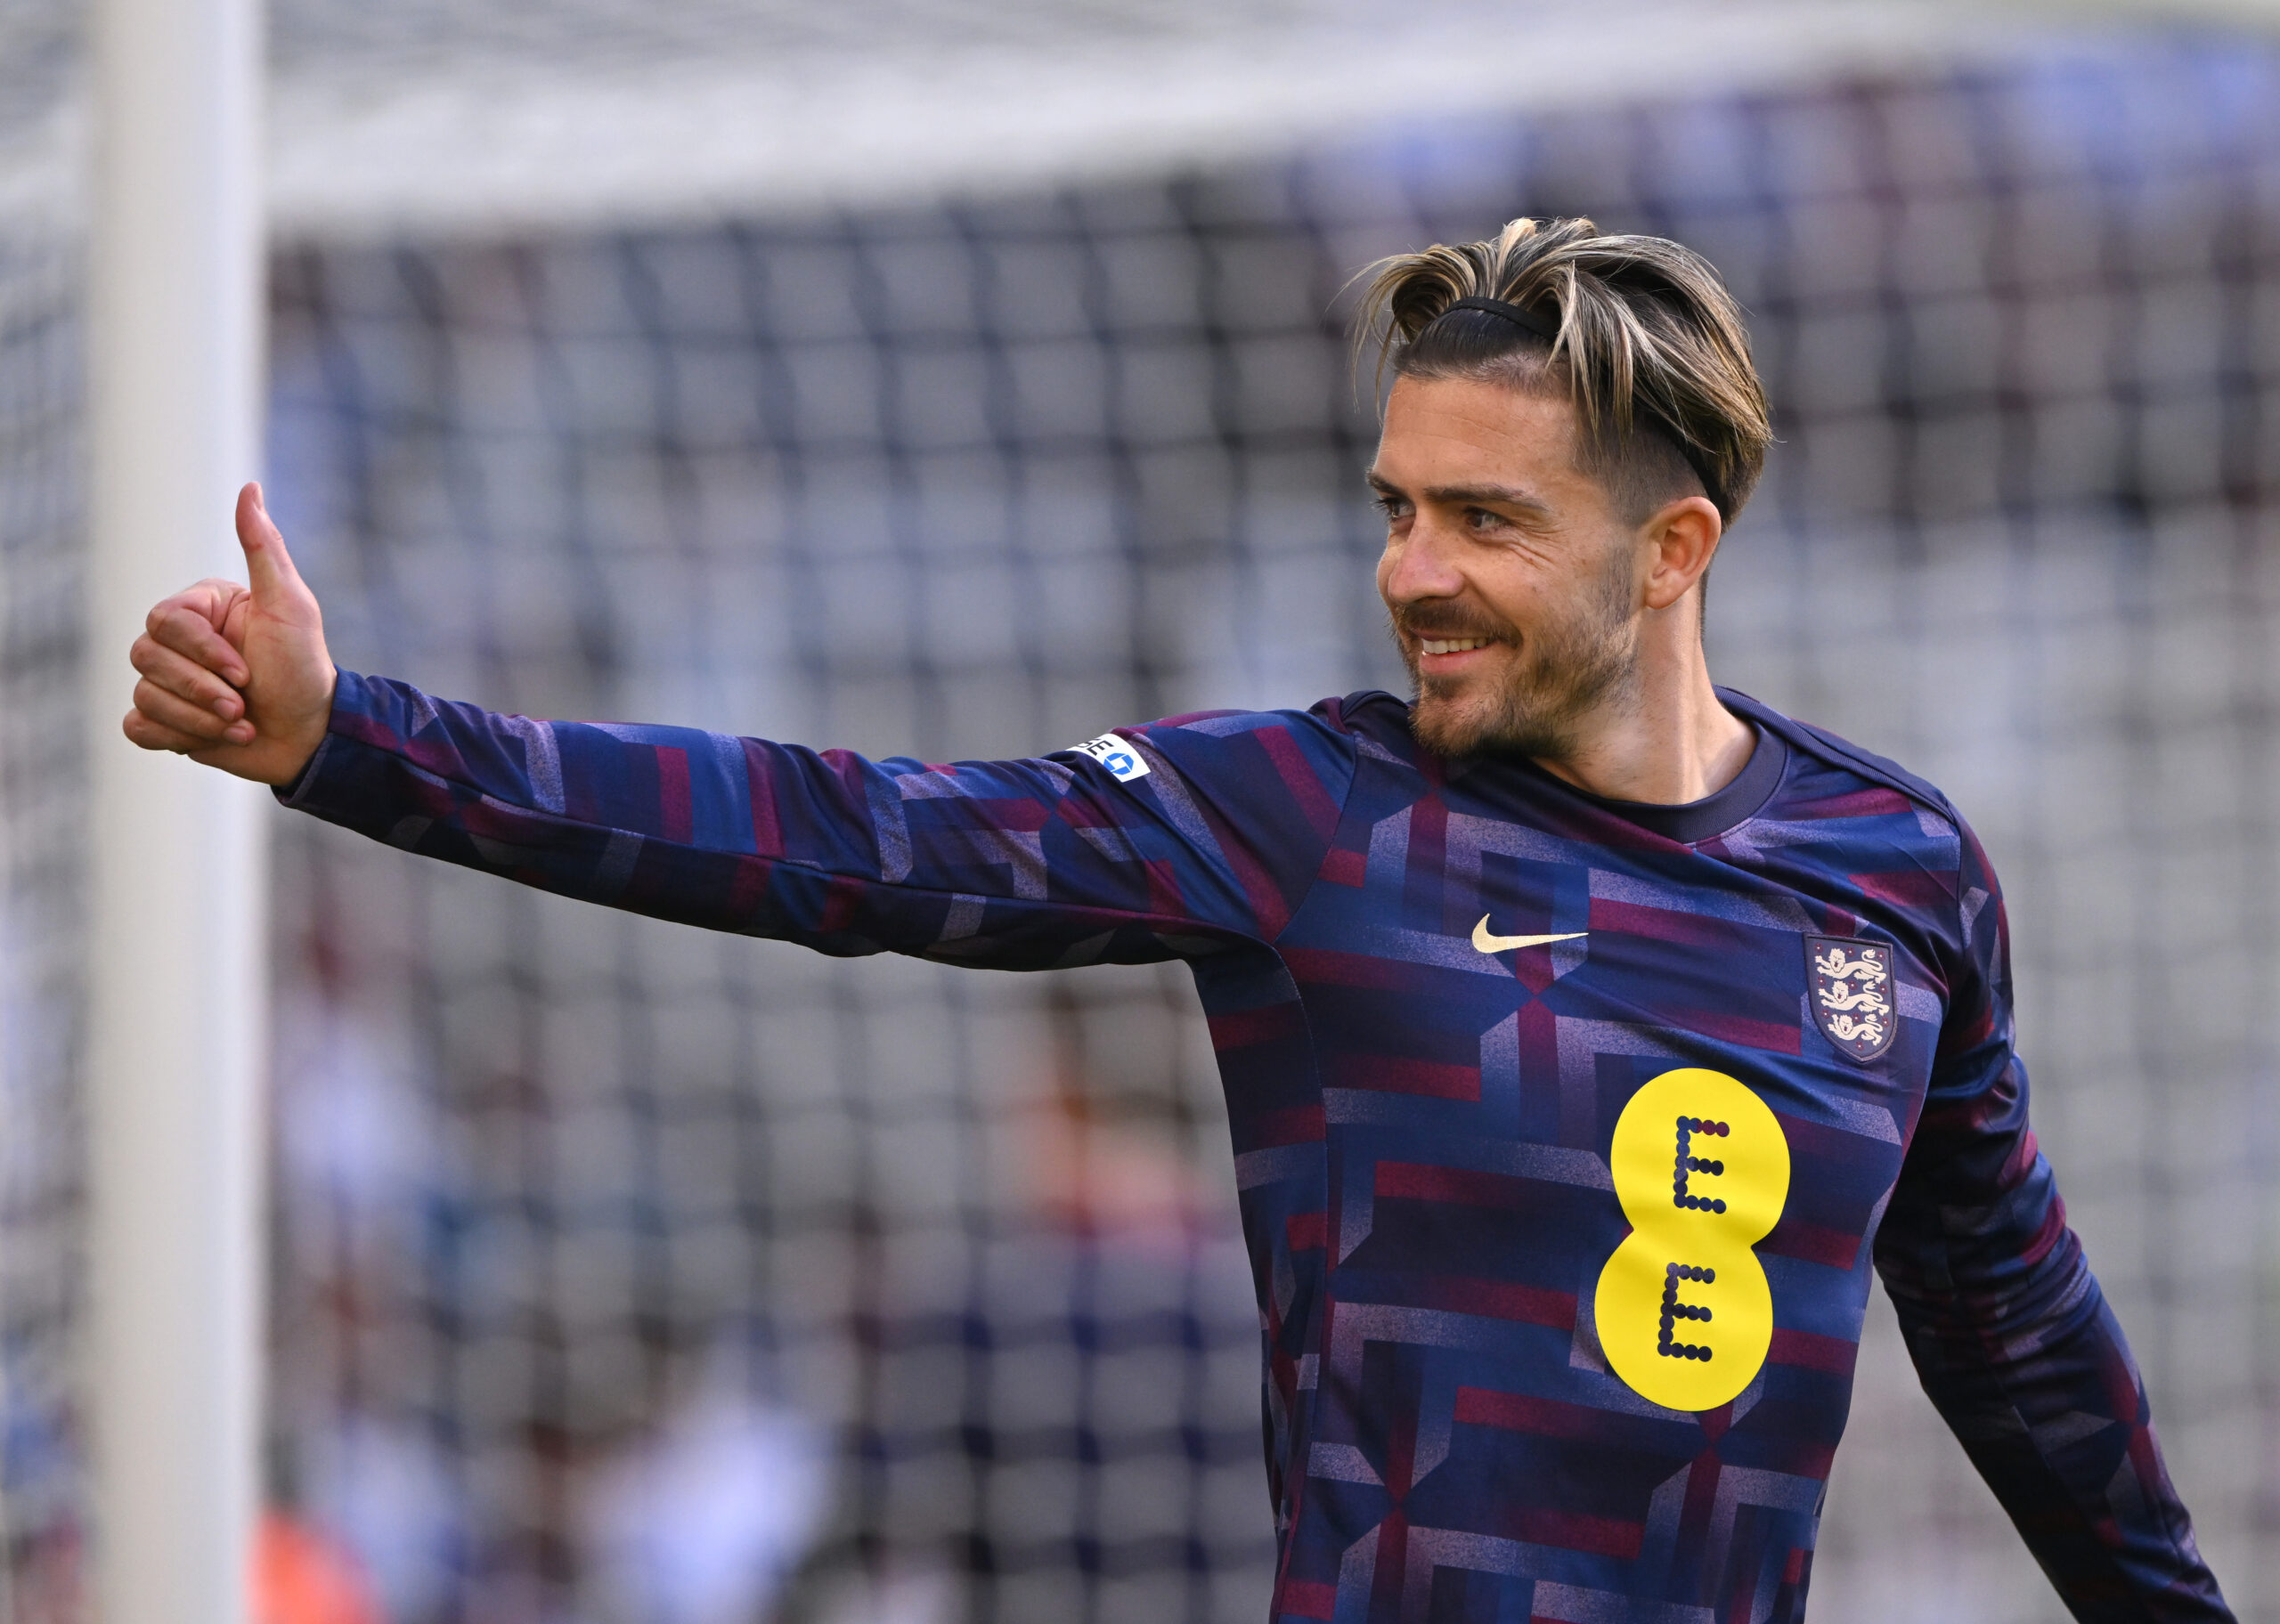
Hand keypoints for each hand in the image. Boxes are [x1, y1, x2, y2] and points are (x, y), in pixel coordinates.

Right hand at [123, 483, 337, 785]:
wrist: (311, 735)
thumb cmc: (303, 668)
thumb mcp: (290, 606)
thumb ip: (264, 548)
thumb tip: (249, 488)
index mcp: (201, 609)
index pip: (164, 622)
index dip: (202, 652)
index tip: (247, 672)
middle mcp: (179, 642)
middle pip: (145, 658)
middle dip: (201, 690)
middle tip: (242, 703)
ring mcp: (167, 681)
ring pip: (144, 695)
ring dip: (198, 719)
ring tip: (239, 722)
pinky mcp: (164, 722)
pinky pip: (138, 728)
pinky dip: (176, 738)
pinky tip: (214, 739)